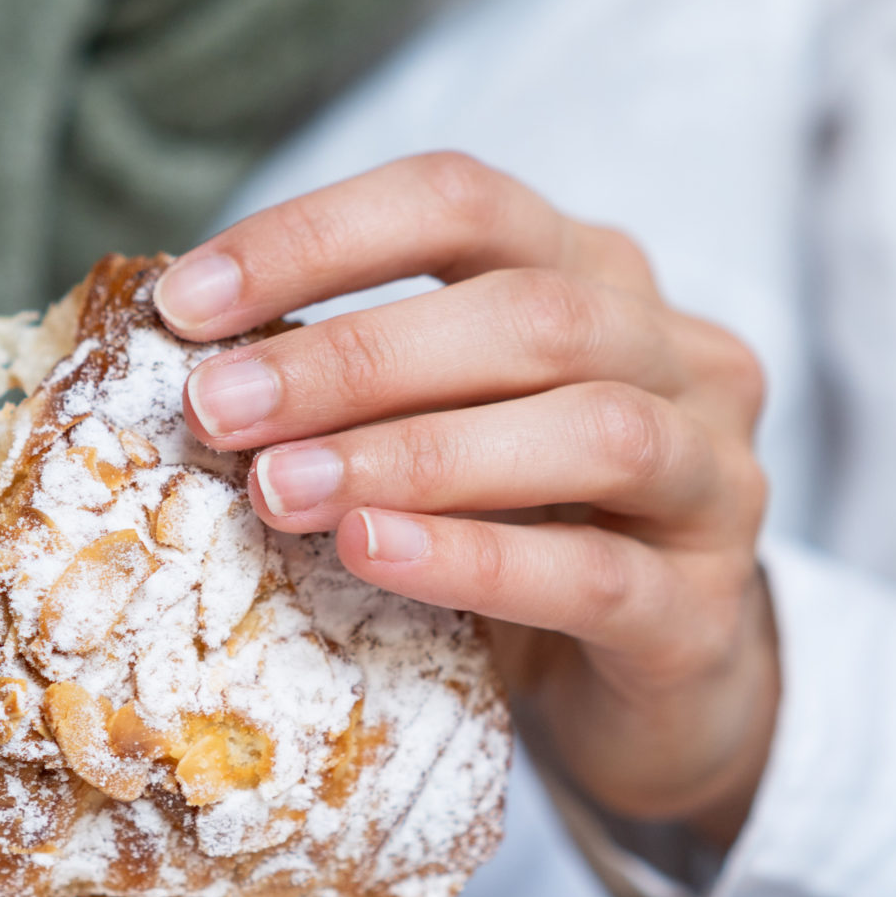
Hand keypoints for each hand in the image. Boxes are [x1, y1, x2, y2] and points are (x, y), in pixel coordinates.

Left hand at [154, 153, 775, 844]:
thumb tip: (182, 361)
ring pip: (588, 430)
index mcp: (595, 276)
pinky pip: (595, 573)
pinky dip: (476, 559)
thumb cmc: (517, 534)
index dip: (321, 237)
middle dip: (355, 357)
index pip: (463, 203)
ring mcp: (713, 480)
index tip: (188, 303)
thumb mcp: (433, 434)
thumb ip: (351, 387)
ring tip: (279, 489)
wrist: (651, 693)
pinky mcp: (703, 611)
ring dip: (413, 453)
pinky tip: (373, 553)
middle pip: (531, 313)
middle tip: (220, 408)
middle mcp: (676, 355)